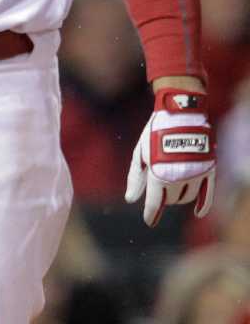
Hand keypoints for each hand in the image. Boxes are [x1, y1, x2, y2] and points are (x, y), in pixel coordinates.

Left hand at [125, 89, 214, 226]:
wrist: (180, 115)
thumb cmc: (154, 133)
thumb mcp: (140, 153)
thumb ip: (135, 177)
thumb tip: (130, 199)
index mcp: (158, 173)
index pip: (155, 202)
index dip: (151, 213)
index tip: (149, 221)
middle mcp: (178, 177)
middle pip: (172, 200)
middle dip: (164, 197)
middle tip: (160, 187)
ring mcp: (195, 175)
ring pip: (187, 198)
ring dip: (179, 197)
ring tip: (172, 184)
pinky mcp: (208, 170)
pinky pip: (207, 195)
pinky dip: (203, 206)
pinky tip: (198, 213)